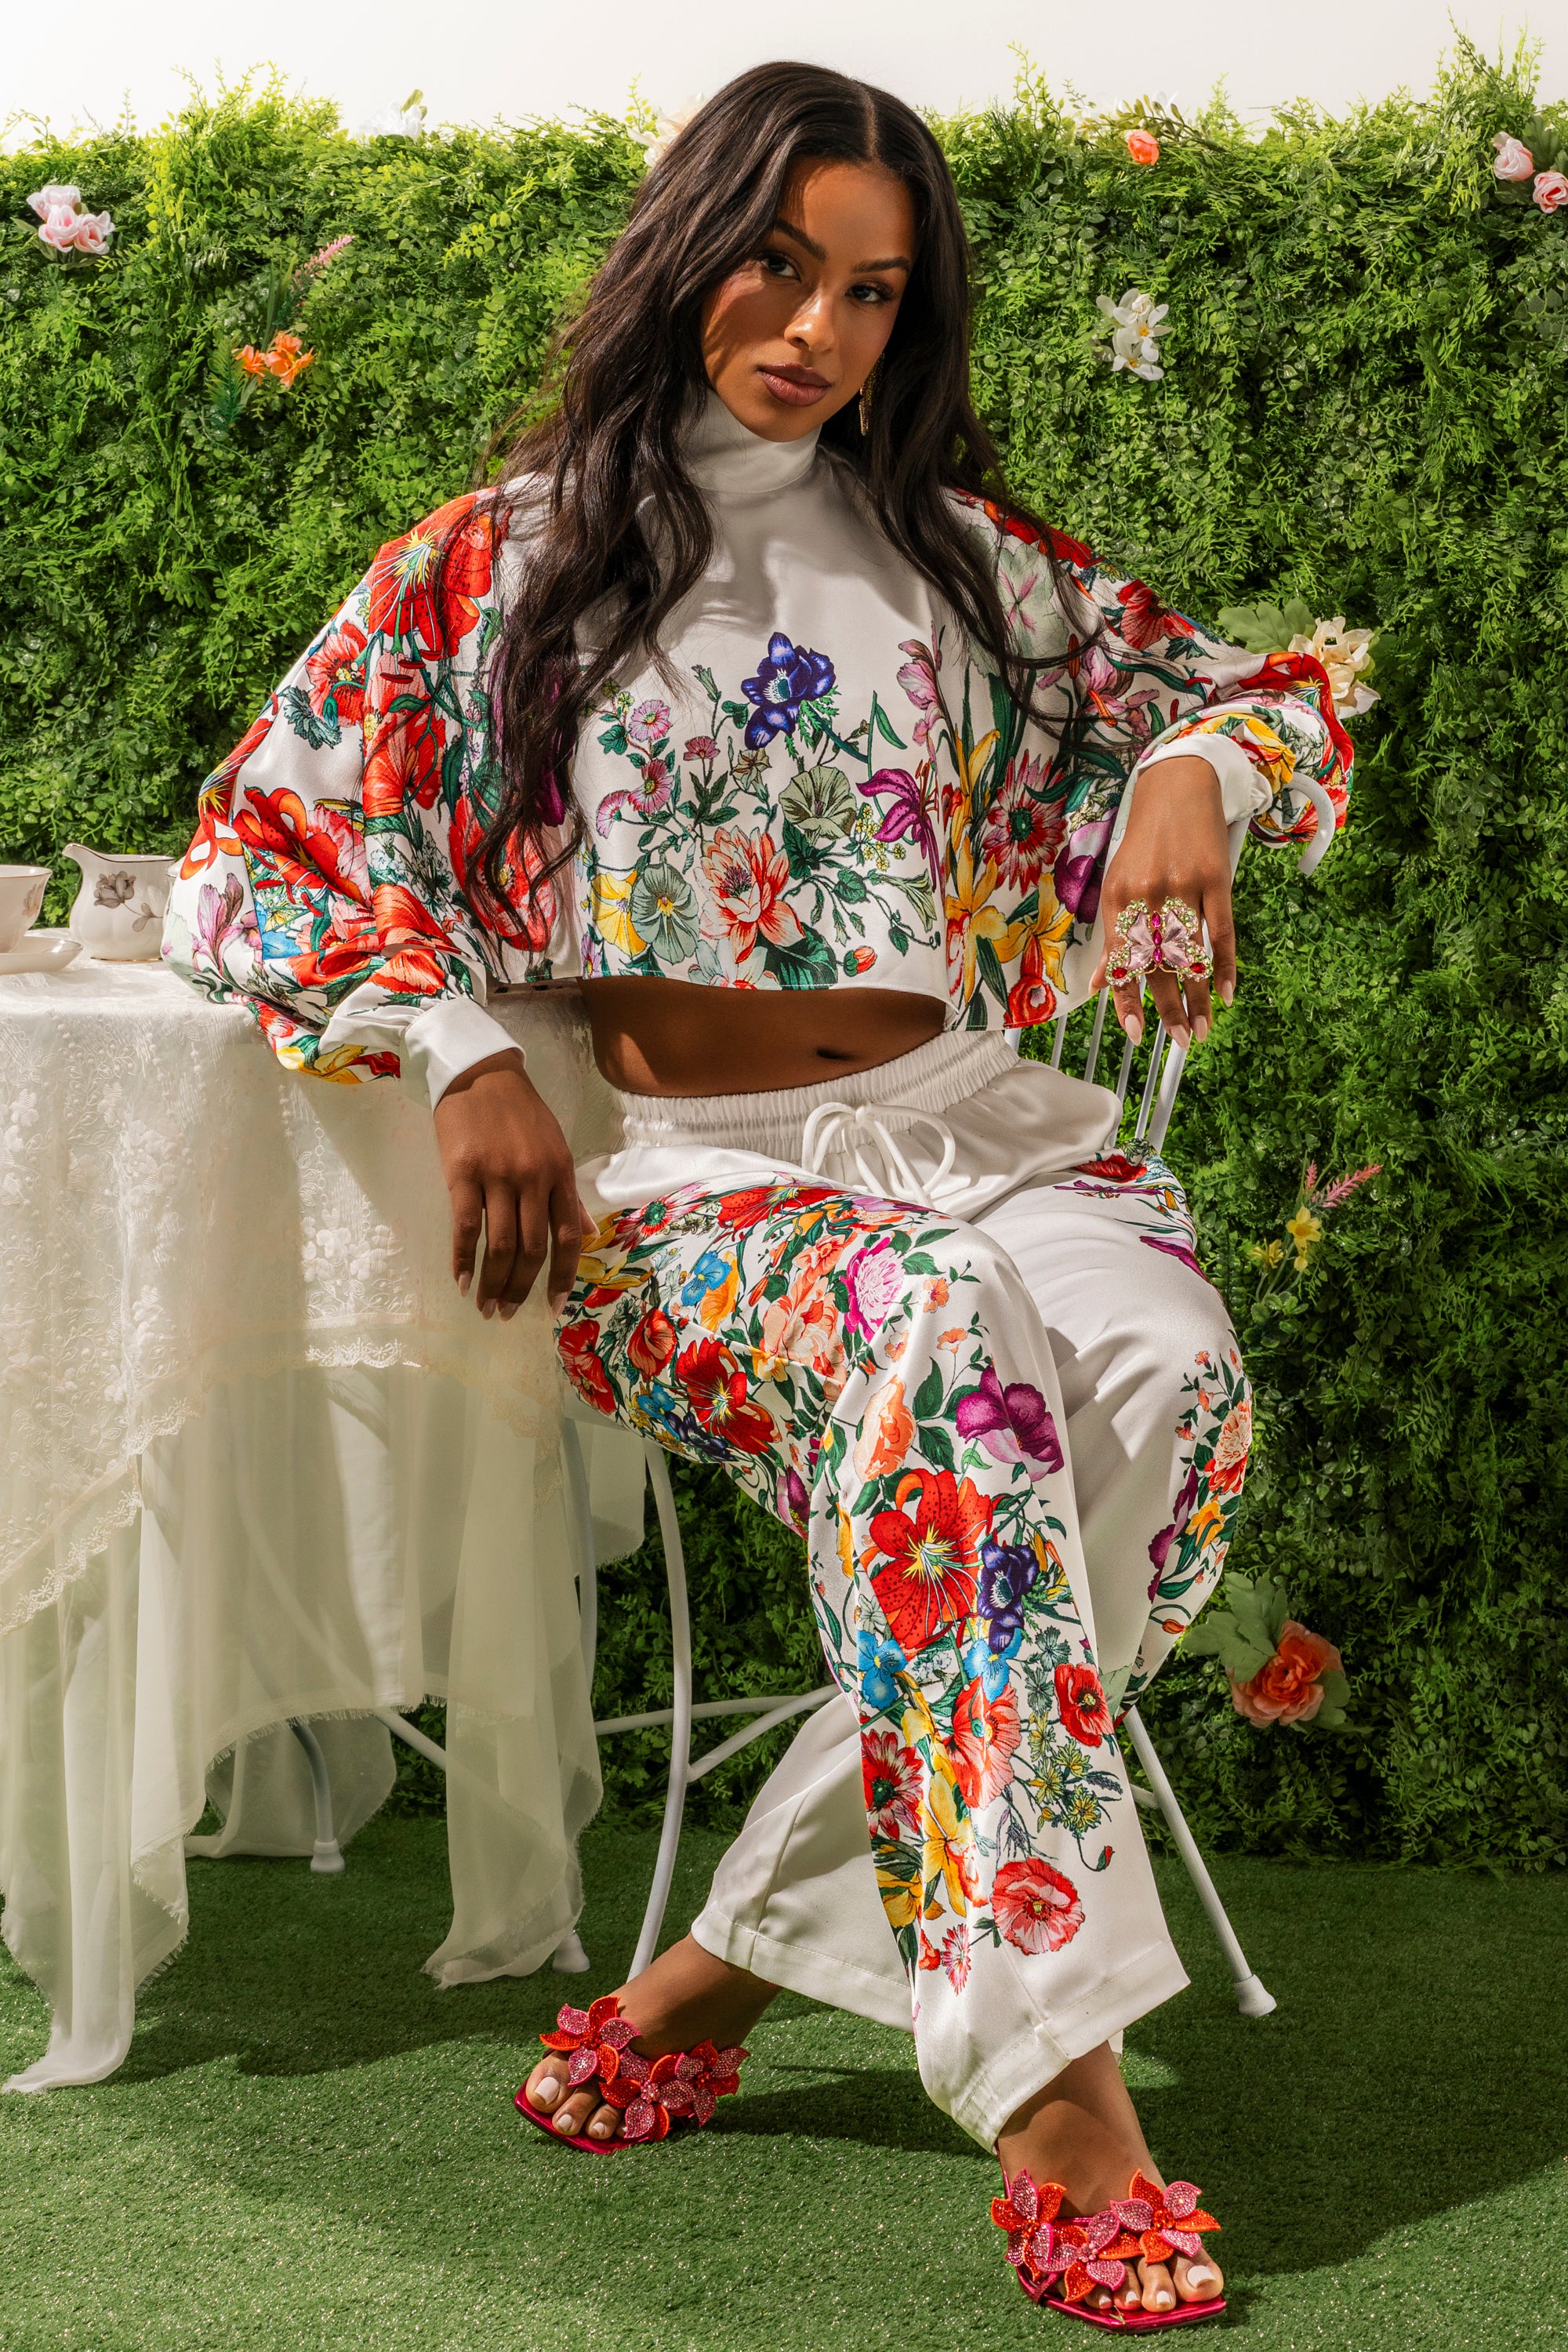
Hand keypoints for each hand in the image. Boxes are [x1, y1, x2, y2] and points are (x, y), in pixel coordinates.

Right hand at [432, 1050, 592, 1319]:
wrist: (480, 1073)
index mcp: (560, 1174)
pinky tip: (461, 1280)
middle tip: (506, 1313)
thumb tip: (589, 1235)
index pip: (567, 1237)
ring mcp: (498, 1175)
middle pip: (532, 1248)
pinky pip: (466, 1225)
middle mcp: (534, 1178)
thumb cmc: (519, 1114)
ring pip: (500, 1243)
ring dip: (492, 1282)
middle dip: (520, 1288)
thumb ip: (569, 1195)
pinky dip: (463, 1259)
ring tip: (484, 1306)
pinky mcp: (463, 1172)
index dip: (562, 1277)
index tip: (553, 1308)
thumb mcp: (555, 1148)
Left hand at [1091, 756, 1234, 1048]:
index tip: (1134, 1032)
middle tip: (1179, 1040)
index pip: (1121, 959)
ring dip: (1198, 997)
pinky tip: (1225, 993)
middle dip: (1168, 1007)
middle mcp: (1147, 893)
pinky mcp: (1215, 878)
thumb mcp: (1118, 884)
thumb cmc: (1144, 843)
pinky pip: (1221, 931)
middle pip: (1157, 963)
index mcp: (1118, 898)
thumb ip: (1112, 936)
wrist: (1177, 787)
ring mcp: (1183, 885)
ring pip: (1190, 954)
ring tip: (1202, 1029)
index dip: (1127, 999)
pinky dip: (1225, 965)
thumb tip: (1100, 984)